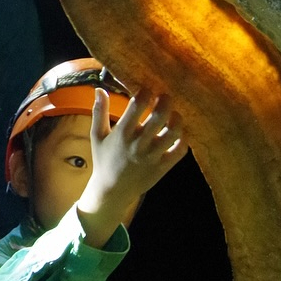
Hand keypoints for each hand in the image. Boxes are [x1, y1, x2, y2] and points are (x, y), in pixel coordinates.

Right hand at [77, 87, 186, 247]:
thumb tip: (99, 89)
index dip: (145, 92)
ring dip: (177, 119)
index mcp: (122, 133)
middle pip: (160, 116)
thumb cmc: (104, 159)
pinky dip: (183, 139)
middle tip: (165, 96)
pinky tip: (177, 133)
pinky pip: (180, 150)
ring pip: (174, 132)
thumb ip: (99, 112)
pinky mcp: (163, 167)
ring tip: (173, 115)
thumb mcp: (97, 135)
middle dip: (166, 100)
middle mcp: (139, 144)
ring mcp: (153, 156)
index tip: (147, 90)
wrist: (112, 190)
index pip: (138, 105)